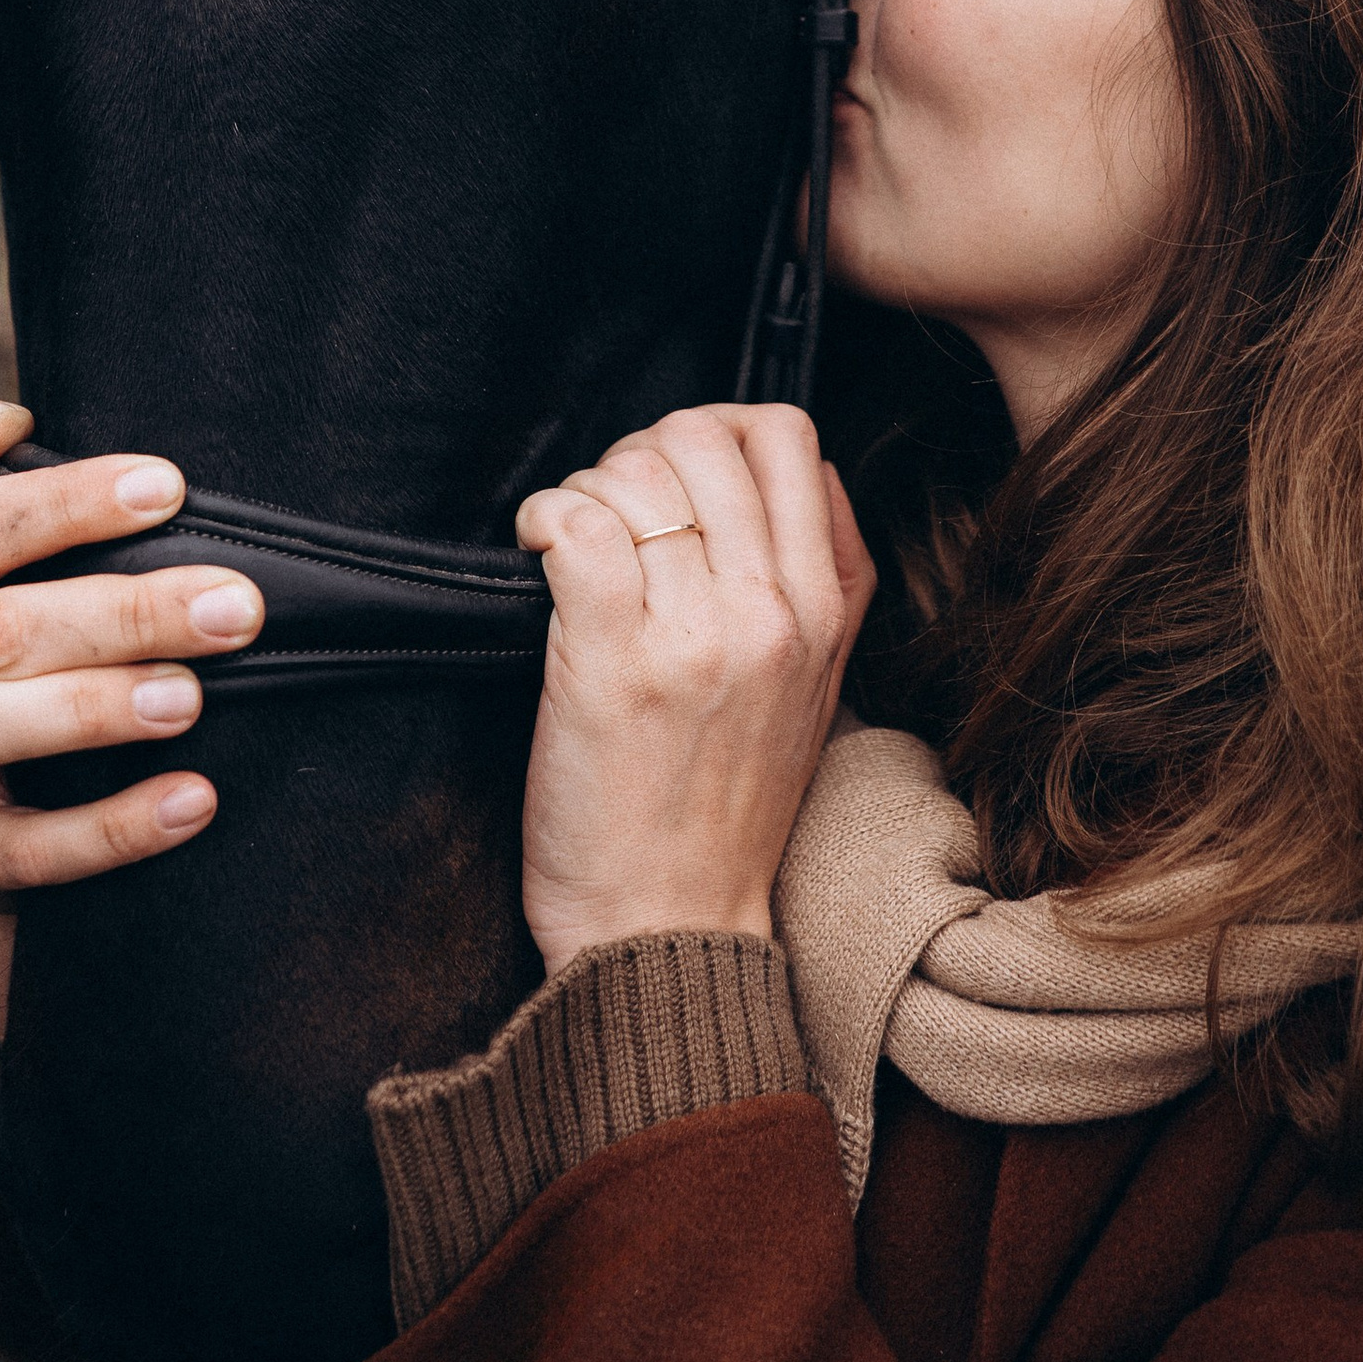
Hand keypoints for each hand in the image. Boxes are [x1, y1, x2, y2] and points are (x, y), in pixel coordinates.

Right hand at [0, 390, 260, 1051]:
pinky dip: (112, 830)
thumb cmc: (13, 633)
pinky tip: (196, 801)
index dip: (63, 503)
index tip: (169, 484)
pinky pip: (25, 849)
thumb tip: (3, 415)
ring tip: (191, 698)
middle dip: (126, 611)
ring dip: (95, 710)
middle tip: (238, 605)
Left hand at [515, 405, 873, 976]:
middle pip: (705, 436)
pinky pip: (577, 525)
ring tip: (575, 543)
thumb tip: (781, 470)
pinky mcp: (612, 663)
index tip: (675, 481)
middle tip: (612, 511)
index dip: (715, 433)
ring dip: (589, 490)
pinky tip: (537, 550)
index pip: (788, 438)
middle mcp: (773, 613)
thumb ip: (816, 579)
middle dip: (642, 454)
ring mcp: (696, 636)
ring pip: (636, 474)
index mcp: (825, 610)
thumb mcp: (814, 687)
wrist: (669, 928)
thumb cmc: (725, 813)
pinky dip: (543, 517)